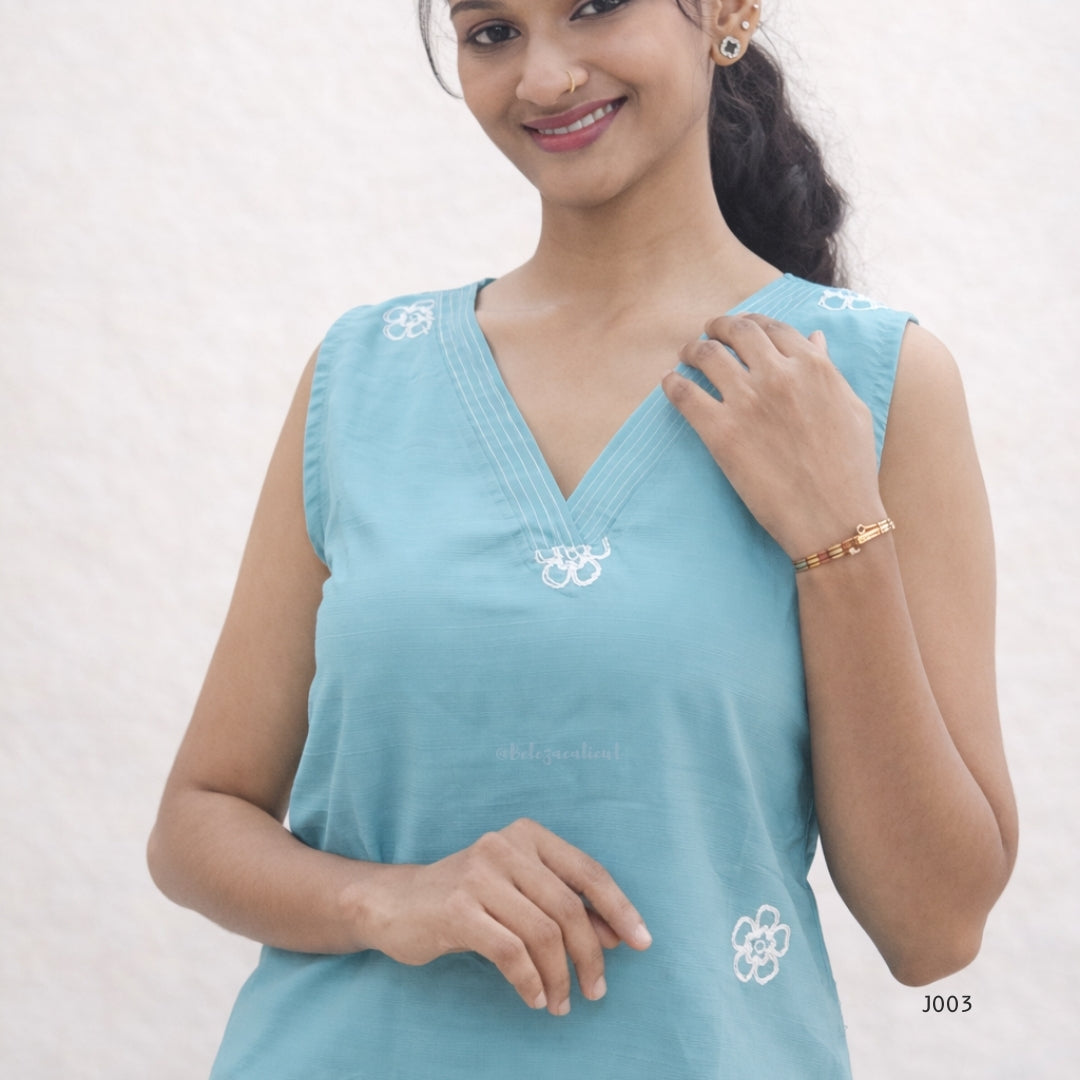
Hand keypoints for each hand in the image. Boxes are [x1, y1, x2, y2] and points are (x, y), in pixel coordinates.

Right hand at [365, 818, 650, 1015]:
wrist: (395, 902)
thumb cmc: (468, 899)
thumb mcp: (519, 893)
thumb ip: (565, 906)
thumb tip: (616, 935)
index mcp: (527, 835)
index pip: (587, 871)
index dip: (619, 908)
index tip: (642, 943)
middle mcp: (504, 846)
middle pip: (567, 907)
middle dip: (590, 955)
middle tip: (596, 991)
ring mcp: (478, 875)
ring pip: (542, 932)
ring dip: (560, 976)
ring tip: (562, 1002)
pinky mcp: (456, 908)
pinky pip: (510, 952)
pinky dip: (530, 980)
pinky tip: (535, 997)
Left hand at [662, 314, 887, 558]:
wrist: (833, 517)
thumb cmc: (849, 469)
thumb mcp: (851, 409)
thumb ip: (828, 370)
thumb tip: (814, 338)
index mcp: (812, 366)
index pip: (772, 327)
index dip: (750, 322)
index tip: (738, 329)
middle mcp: (778, 375)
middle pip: (736, 332)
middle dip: (718, 327)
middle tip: (707, 335)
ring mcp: (747, 402)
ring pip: (707, 355)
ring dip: (692, 350)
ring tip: (686, 355)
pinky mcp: (721, 432)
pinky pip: (685, 394)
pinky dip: (673, 383)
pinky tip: (669, 383)